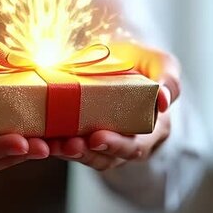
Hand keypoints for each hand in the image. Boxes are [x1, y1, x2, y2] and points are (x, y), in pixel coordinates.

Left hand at [48, 43, 179, 169]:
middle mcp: (129, 142)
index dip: (117, 145)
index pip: (136, 146)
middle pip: (108, 158)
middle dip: (88, 153)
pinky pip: (71, 147)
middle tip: (70, 144)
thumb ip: (169, 79)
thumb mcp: (162, 63)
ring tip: (52, 144)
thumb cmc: (144, 60)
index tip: (97, 138)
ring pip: (88, 157)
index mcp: (153, 130)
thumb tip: (164, 101)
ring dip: (69, 153)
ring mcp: (106, 141)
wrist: (117, 54)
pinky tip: (43, 138)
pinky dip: (57, 144)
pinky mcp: (84, 136)